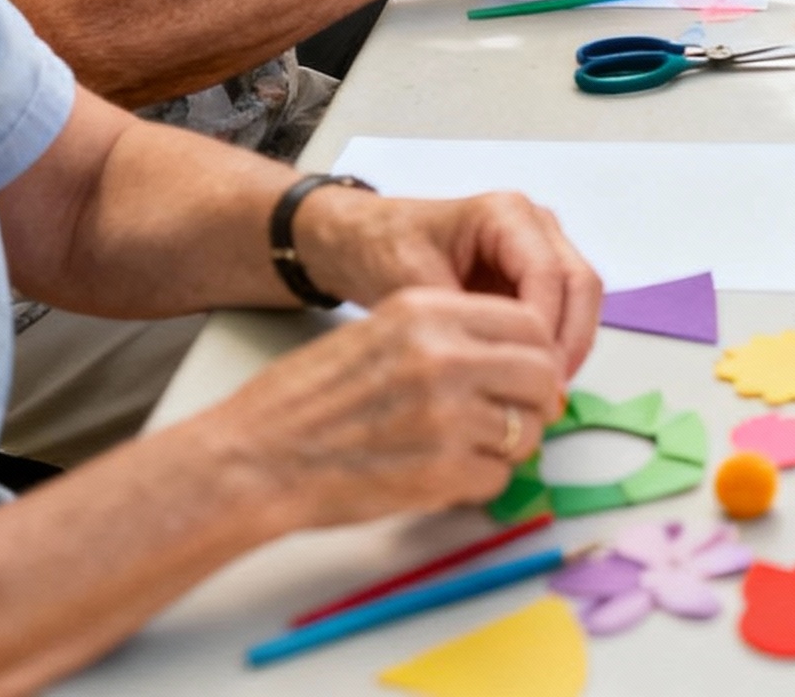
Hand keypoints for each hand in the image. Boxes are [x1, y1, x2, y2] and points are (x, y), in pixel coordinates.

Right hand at [209, 287, 568, 528]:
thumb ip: (449, 333)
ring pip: (526, 430)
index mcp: (430, 311)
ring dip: (509, 446)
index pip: (529, 322)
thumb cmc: (309, 398)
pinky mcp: (441, 471)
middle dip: (537, 401)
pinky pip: (498, 478)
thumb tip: (516, 353)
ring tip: (471, 450)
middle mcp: (445, 355)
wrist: (254, 458)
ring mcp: (446, 414)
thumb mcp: (382, 330)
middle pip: (541, 373)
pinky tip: (446, 476)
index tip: (529, 375)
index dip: (537, 353)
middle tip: (519, 418)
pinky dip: (480, 483)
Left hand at [297, 189, 600, 380]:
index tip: (526, 378)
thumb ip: (455, 316)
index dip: (544, 329)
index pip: (547, 274)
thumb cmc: (382, 248)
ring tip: (541, 396)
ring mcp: (540, 249)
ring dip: (568, 346)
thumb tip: (490, 364)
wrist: (365, 239)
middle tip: (546, 395)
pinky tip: (532, 382)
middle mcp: (535, 226)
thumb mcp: (408, 280)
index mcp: (507, 214)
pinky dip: (554, 346)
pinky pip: (562, 310)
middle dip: (569, 341)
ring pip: (580, 299)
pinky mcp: (533, 276)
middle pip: (580, 283)